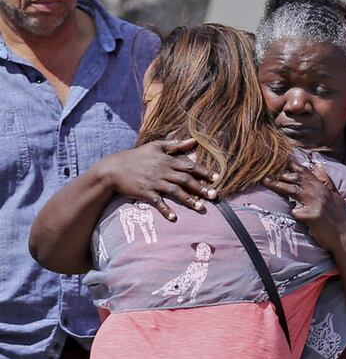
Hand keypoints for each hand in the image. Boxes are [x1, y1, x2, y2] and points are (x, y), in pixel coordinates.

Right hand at [97, 138, 218, 219]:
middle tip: (215, 195)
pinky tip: (173, 218)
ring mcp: (154, 182)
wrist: (114, 168)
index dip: (204, 172)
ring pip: (175, 191)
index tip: (217, 178)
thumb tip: (194, 140)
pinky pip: (157, 202)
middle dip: (201, 188)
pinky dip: (165, 209)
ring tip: (201, 208)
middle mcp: (163, 171)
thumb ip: (176, 144)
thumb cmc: (137, 156)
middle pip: (185, 180)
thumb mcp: (156, 146)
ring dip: (189, 200)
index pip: (189, 165)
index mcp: (167, 160)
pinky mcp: (145, 192)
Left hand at [262, 160, 345, 250]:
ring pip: (293, 190)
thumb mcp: (336, 196)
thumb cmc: (339, 218)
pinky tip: (298, 218)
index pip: (306, 172)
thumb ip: (326, 181)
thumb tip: (318, 167)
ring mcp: (316, 203)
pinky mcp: (312, 216)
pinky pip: (296, 212)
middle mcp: (319, 193)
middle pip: (297, 179)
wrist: (345, 237)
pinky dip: (294, 214)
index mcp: (323, 188)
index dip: (293, 165)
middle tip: (267, 172)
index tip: (281, 161)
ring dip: (278, 186)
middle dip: (281, 175)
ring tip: (266, 182)